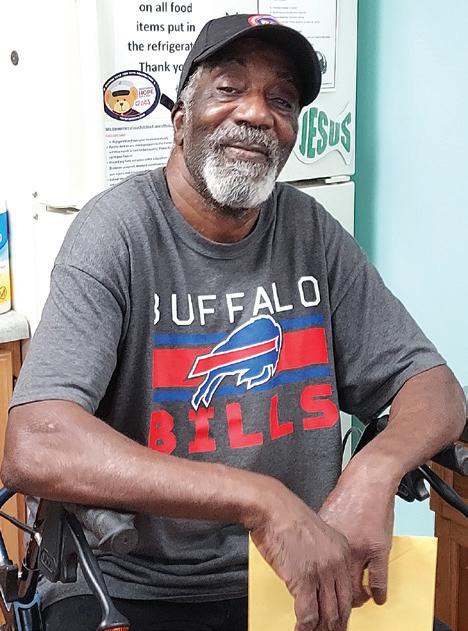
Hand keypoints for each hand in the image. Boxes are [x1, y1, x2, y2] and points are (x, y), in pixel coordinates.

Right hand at [250, 480, 352, 630]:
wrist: (272, 507)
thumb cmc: (286, 516)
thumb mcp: (316, 532)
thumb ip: (323, 555)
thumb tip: (318, 578)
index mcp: (342, 550)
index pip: (348, 591)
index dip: (342, 612)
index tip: (338, 622)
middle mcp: (337, 563)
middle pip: (341, 607)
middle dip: (334, 626)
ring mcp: (321, 572)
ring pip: (327, 615)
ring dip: (320, 630)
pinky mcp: (303, 579)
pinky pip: (308, 614)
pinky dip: (305, 628)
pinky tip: (300, 630)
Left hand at [318, 459, 395, 607]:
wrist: (368, 479)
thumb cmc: (348, 495)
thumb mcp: (326, 518)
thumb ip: (321, 539)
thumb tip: (312, 557)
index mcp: (323, 540)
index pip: (316, 576)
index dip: (317, 592)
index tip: (320, 600)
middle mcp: (338, 547)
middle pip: (334, 587)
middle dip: (336, 603)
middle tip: (339, 610)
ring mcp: (359, 549)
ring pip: (355, 588)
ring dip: (358, 600)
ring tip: (359, 601)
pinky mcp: (377, 547)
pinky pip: (378, 579)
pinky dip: (378, 592)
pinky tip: (378, 597)